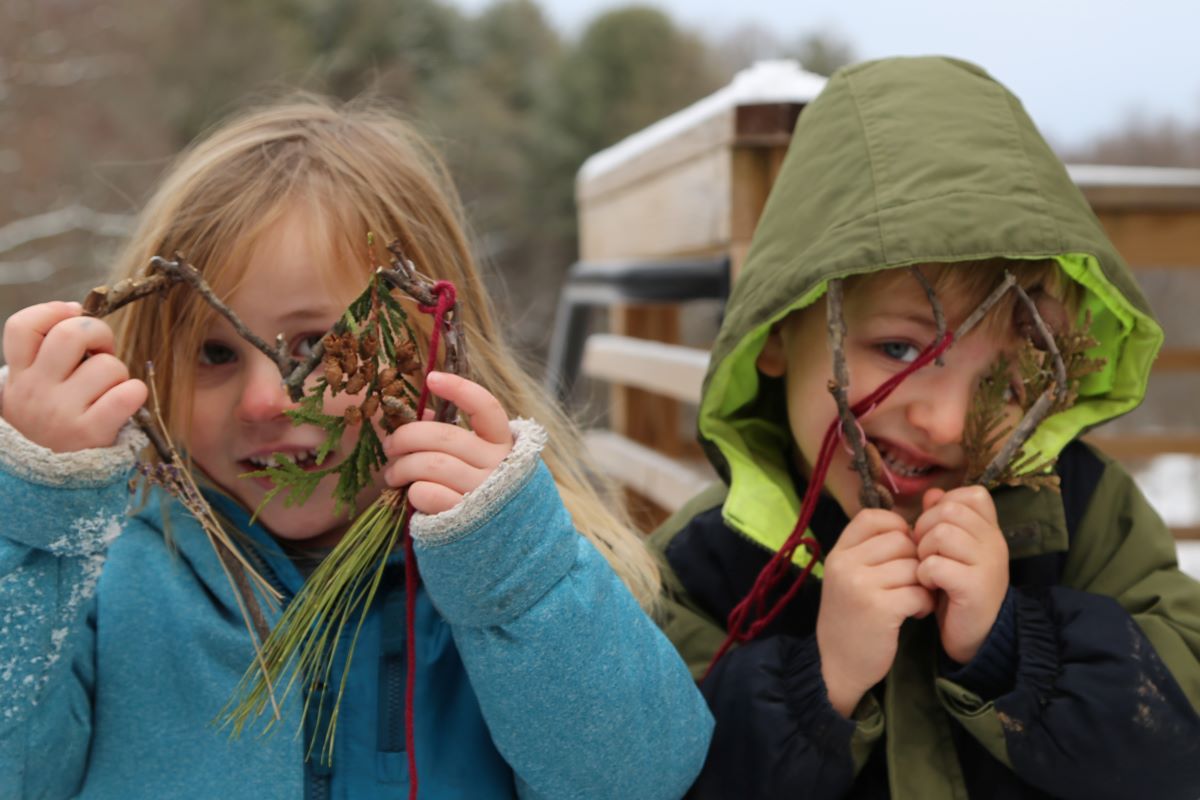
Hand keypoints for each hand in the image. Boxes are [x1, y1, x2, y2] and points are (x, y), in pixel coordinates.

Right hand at [2, 301, 146, 451]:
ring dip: (119, 372)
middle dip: (99, 332)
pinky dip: (135, 392)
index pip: (22, 326)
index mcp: (18, 375)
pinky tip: (127, 401)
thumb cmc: (56, 419)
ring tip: (110, 389)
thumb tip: (77, 310)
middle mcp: (34, 391)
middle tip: (102, 351)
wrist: (51, 478)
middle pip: (71, 333)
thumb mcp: (37, 386)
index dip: (52, 311)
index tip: (73, 312)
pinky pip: (126, 394)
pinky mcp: (88, 432)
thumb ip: (50, 353)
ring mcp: (60, 412)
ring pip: (107, 365)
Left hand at [382, 371, 513, 513]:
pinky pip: (426, 493)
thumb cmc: (481, 494)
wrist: (502, 545)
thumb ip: (453, 438)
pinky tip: (412, 494)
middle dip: (406, 437)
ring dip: (401, 467)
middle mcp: (498, 465)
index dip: (459, 389)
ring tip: (393, 475)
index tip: (432, 379)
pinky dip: (412, 491)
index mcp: (503, 444)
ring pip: (430, 464)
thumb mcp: (477, 462)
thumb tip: (418, 417)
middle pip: (444, 436)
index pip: (486, 407)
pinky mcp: (464, 517)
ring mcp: (482, 492)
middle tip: (390, 446)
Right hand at [816, 509, 934, 716]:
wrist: (837, 666)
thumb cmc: (850, 618)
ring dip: (922, 584)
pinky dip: (924, 604)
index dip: (896, 528)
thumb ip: (870, 552)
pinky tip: (915, 613)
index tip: (901, 552)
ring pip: (913, 567)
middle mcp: (845, 564)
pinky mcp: (880, 609)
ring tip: (914, 599)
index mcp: (838, 553)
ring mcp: (860, 586)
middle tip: (912, 581)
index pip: (872, 517)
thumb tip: (912, 529)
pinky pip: (919, 592)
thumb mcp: (847, 577)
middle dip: (915, 560)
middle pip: (900, 540)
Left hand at [913, 486, 1008, 663]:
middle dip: (926, 527)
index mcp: (990, 530)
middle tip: (923, 551)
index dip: (946, 505)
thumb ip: (944, 520)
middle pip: (951, 510)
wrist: (977, 635)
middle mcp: (994, 542)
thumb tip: (933, 493)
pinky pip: (937, 564)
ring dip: (924, 550)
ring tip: (926, 568)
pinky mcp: (974, 588)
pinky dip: (924, 573)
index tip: (935, 528)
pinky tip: (928, 585)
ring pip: (942, 533)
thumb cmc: (959, 588)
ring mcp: (987, 564)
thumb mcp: (953, 550)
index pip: (973, 495)